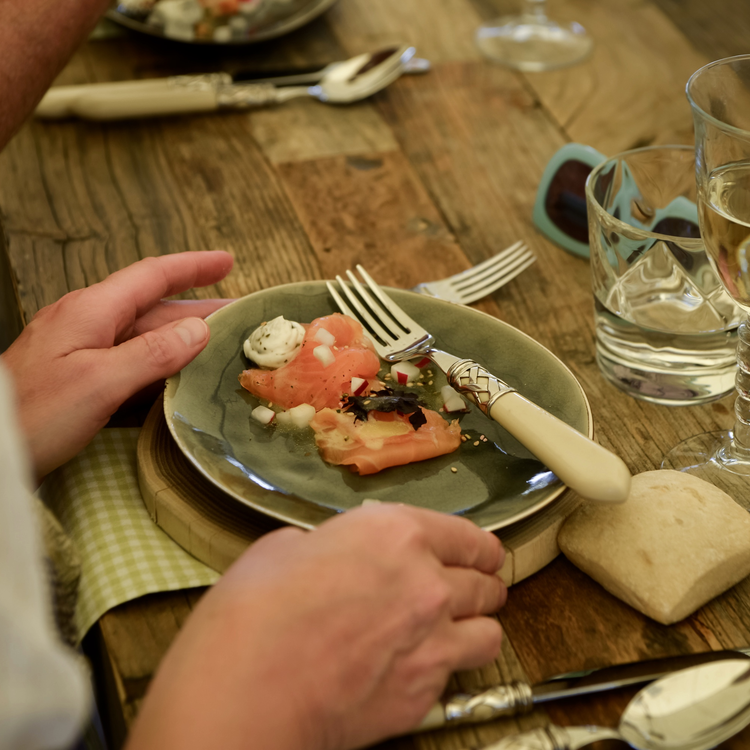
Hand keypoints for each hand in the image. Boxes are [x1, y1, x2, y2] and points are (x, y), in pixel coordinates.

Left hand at [1, 250, 233, 478]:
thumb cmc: (33, 415)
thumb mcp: (99, 383)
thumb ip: (152, 354)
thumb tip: (199, 330)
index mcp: (91, 311)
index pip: (152, 277)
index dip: (193, 267)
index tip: (227, 262)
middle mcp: (87, 323)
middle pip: (152, 307)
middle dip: (197, 308)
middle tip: (238, 317)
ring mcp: (79, 350)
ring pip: (142, 335)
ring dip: (181, 338)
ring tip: (219, 345)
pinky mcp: (76, 377)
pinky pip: (128, 361)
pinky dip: (159, 363)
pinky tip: (177, 376)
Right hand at [127, 504, 506, 749]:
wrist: (247, 688)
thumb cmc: (255, 610)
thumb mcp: (288, 547)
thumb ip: (334, 546)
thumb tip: (337, 556)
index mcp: (396, 534)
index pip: (467, 537)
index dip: (479, 548)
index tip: (484, 555)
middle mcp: (428, 582)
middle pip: (485, 583)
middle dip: (479, 585)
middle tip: (469, 590)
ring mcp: (433, 641)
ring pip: (489, 632)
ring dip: (474, 627)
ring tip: (456, 630)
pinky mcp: (424, 694)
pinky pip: (458, 676)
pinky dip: (445, 669)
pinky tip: (417, 667)